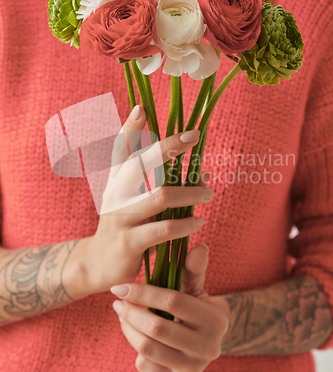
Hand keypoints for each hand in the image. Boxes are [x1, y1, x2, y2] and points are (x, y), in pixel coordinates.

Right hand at [82, 105, 214, 293]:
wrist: (100, 264)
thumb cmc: (126, 227)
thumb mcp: (138, 202)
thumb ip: (166, 185)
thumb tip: (204, 171)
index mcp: (116, 181)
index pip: (120, 148)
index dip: (129, 127)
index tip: (142, 107)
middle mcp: (115, 194)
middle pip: (139, 163)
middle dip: (167, 146)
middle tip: (195, 136)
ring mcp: (120, 217)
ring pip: (159, 196)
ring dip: (190, 192)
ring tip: (209, 193)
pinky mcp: (129, 242)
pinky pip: (162, 229)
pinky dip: (185, 224)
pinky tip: (198, 222)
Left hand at [111, 244, 229, 371]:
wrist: (206, 340)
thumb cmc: (195, 306)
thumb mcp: (195, 288)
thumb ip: (194, 269)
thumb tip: (200, 246)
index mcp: (216, 319)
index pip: (173, 301)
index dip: (144, 292)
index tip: (121, 286)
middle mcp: (209, 347)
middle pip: (158, 327)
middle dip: (131, 312)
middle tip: (116, 302)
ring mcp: (195, 368)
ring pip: (149, 348)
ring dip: (129, 329)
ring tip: (122, 316)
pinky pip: (147, 368)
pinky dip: (135, 351)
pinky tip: (134, 336)